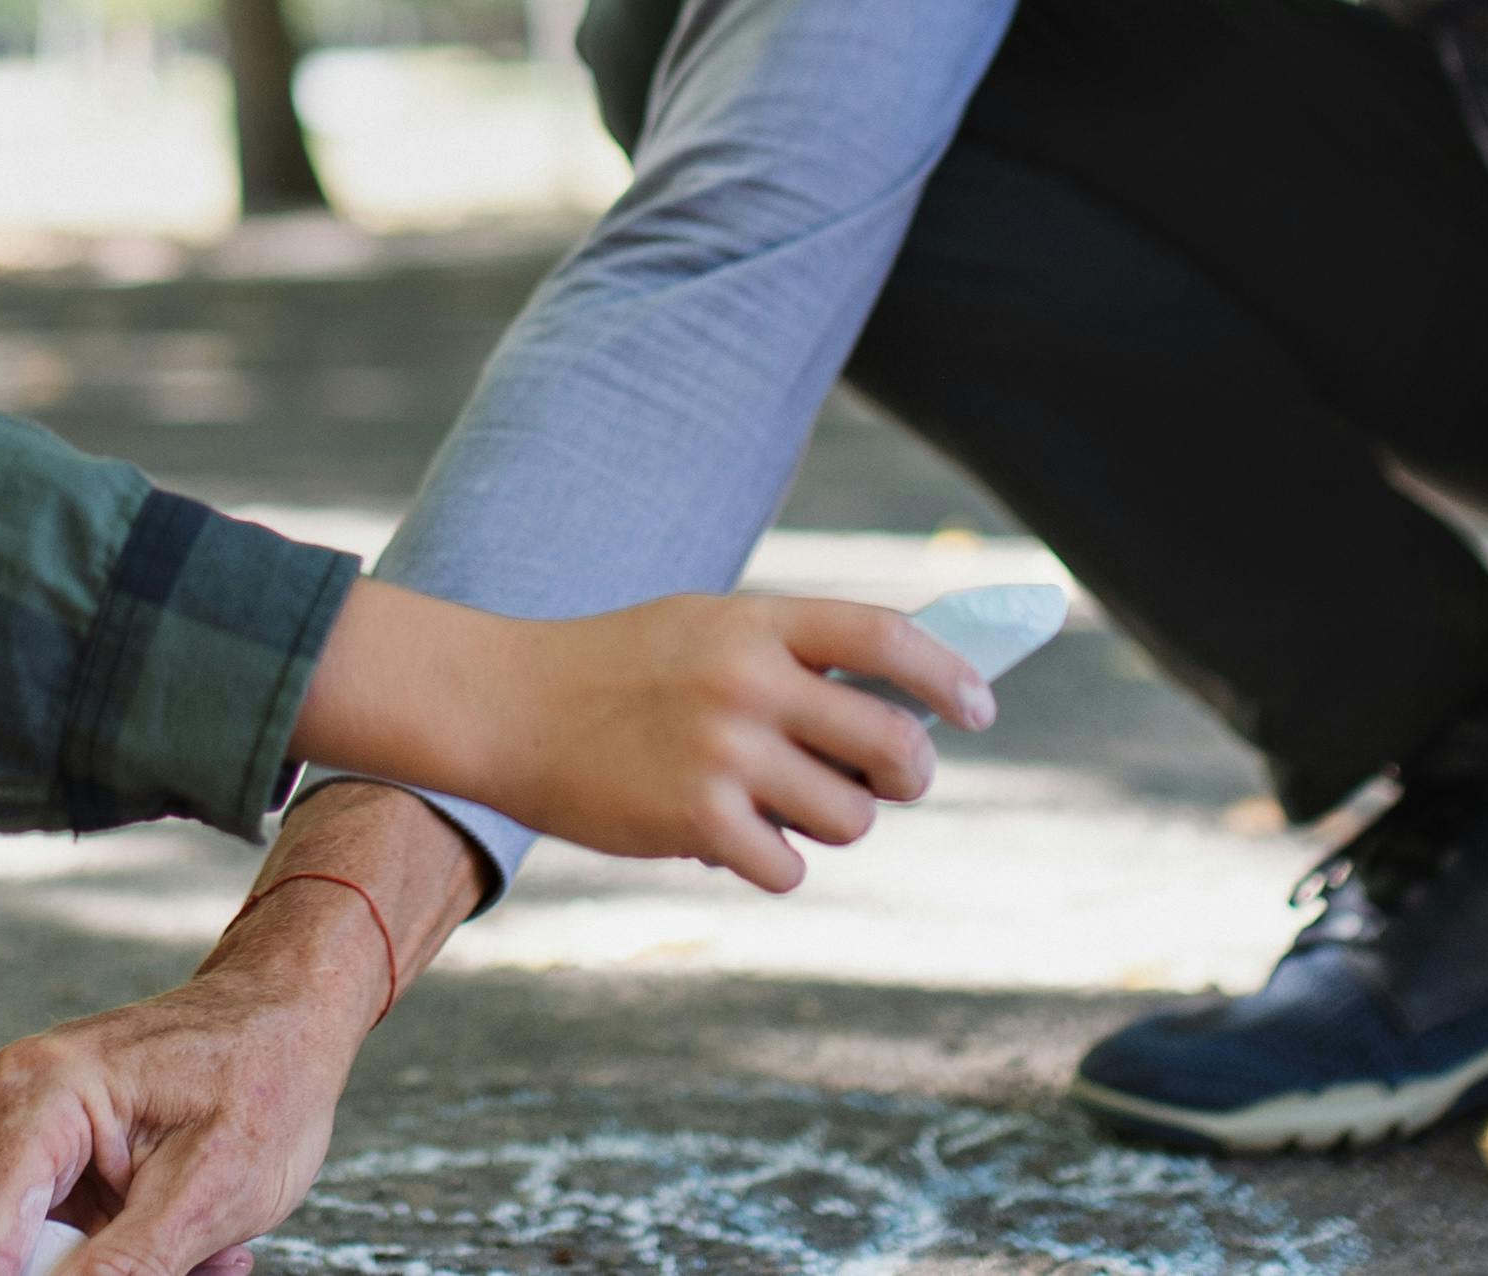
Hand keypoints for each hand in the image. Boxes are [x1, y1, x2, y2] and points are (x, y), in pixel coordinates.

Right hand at [0, 795, 462, 1275]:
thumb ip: (125, 1270)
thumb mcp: (211, 1194)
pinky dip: (97, 1258)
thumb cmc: (264, 1080)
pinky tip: (171, 1237)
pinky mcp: (18, 1154)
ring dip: (94, 1272)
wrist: (281, 1018)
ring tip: (195, 1254)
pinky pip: (32, 1242)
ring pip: (10, 1258)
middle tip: (188, 1267)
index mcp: (35, 1096)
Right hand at [296, 584, 989, 894]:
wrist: (506, 706)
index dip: (948, 676)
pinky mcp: (694, 818)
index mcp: (757, 623)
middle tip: (890, 780)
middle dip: (909, 772)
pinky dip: (773, 862)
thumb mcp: (705, 629)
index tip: (982, 708)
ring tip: (779, 806)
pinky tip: (731, 837)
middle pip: (892, 741)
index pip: (886, 637)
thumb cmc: (618, 670)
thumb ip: (790, 656)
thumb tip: (899, 703)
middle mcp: (748, 682)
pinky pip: (787, 864)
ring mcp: (722, 751)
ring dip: (832, 822)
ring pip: (850, 815)